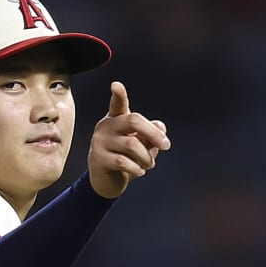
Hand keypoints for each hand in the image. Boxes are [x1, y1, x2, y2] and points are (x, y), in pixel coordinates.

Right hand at [87, 82, 170, 198]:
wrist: (107, 181)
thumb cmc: (126, 157)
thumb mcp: (142, 144)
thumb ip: (152, 133)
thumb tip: (159, 127)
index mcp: (116, 119)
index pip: (117, 104)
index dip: (118, 94)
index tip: (116, 85)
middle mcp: (105, 127)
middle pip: (133, 121)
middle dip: (154, 134)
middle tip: (166, 146)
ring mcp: (99, 143)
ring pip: (132, 145)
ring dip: (147, 157)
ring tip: (149, 164)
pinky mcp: (98, 159)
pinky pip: (124, 162)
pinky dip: (137, 168)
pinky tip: (140, 171)